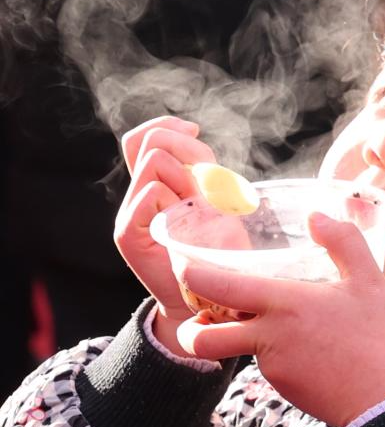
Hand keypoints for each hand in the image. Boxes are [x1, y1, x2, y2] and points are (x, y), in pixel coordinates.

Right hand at [114, 116, 216, 351]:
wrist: (204, 300)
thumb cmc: (215, 249)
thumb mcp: (212, 197)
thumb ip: (197, 165)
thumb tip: (190, 126)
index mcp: (154, 184)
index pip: (144, 136)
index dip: (168, 126)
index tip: (196, 132)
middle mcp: (137, 195)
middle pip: (152, 142)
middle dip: (188, 154)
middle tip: (204, 189)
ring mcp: (129, 215)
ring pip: (155, 162)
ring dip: (186, 179)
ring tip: (197, 210)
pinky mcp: (128, 235)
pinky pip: (149, 194)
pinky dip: (172, 201)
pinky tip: (183, 222)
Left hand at [175, 213, 384, 426]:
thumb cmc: (382, 341)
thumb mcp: (370, 282)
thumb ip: (344, 243)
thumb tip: (318, 215)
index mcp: (283, 304)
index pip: (215, 286)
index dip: (190, 275)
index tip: (185, 265)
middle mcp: (268, 338)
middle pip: (201, 338)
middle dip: (190, 327)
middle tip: (202, 312)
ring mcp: (275, 369)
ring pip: (240, 351)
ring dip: (243, 338)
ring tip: (271, 323)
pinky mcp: (287, 390)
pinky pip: (270, 367)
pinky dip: (278, 355)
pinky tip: (309, 348)